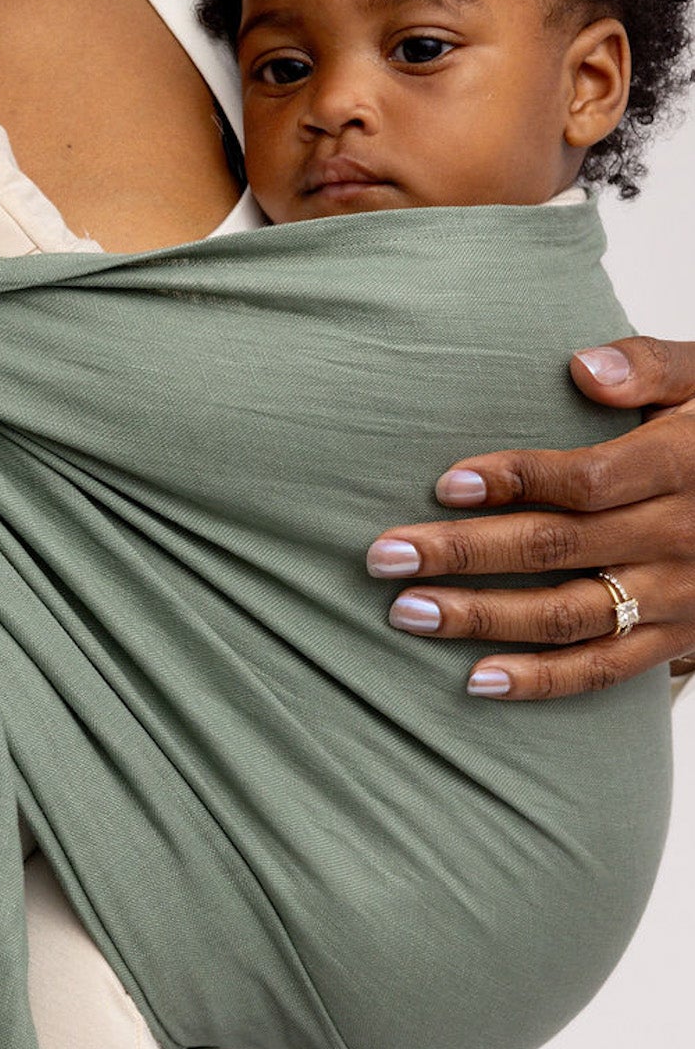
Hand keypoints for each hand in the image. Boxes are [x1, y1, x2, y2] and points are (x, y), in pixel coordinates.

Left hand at [367, 336, 694, 698]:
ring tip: (407, 613)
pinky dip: (542, 682)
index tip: (445, 484)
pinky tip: (475, 678)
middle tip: (385, 556)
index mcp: (684, 465)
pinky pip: (605, 670)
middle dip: (463, 555)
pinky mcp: (678, 640)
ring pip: (569, 615)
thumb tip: (583, 367)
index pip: (589, 482)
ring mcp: (680, 596)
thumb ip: (651, 366)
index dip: (515, 482)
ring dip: (482, 618)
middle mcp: (681, 537)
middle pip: (558, 549)